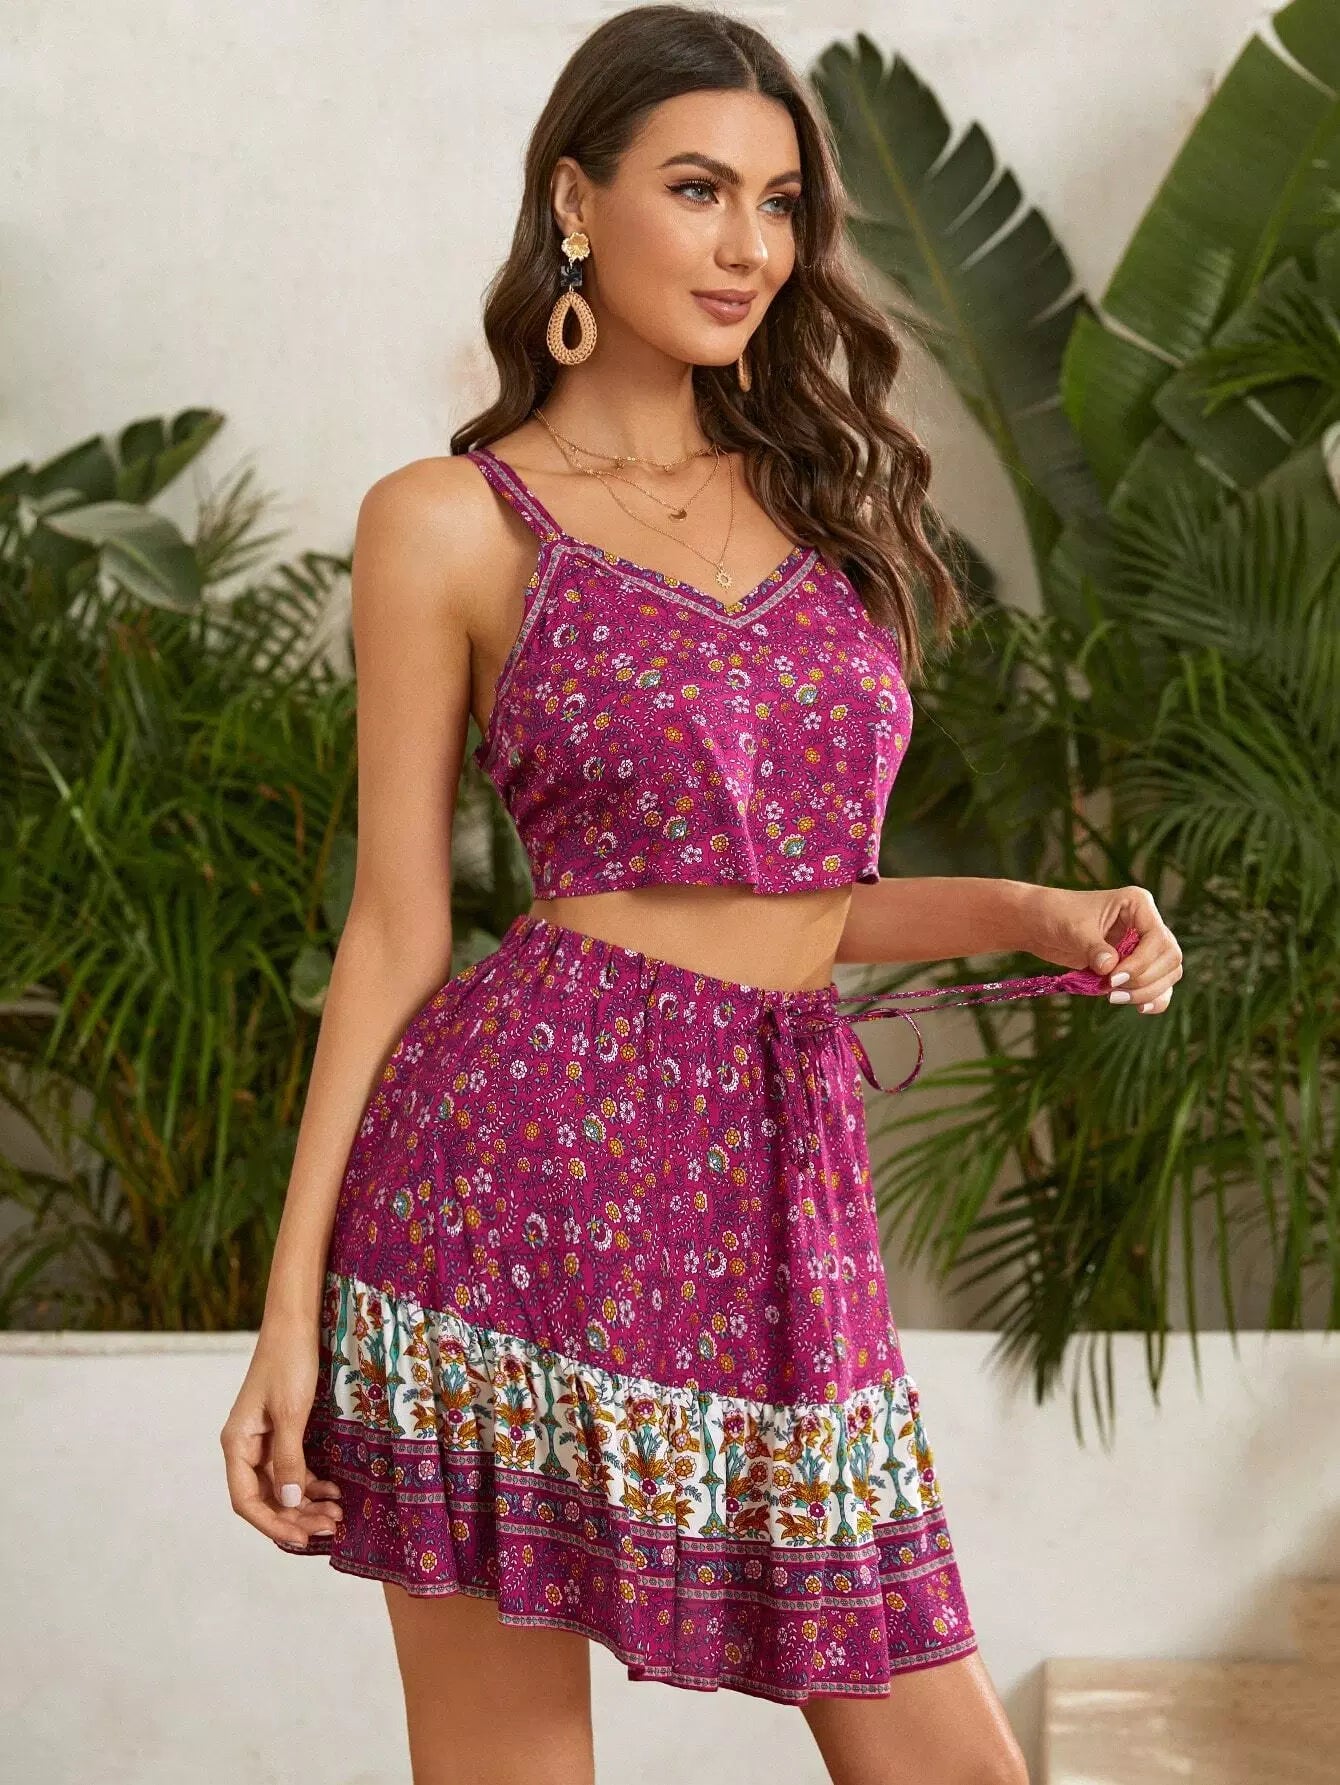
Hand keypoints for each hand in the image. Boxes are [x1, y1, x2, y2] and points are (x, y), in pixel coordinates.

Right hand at [220, 1317, 342, 1549]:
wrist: (297, 1323)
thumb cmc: (289, 1363)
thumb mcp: (292, 1413)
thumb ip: (289, 1460)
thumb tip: (290, 1502)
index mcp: (237, 1445)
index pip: (246, 1501)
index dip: (273, 1524)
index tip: (302, 1537)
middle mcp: (246, 1447)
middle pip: (266, 1498)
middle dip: (296, 1517)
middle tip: (330, 1527)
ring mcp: (264, 1440)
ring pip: (282, 1486)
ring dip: (307, 1503)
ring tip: (337, 1515)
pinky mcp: (282, 1431)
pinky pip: (293, 1468)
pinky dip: (312, 1482)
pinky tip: (334, 1490)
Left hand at [1023, 883, 1182, 1014]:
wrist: (1040, 924)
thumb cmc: (1057, 915)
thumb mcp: (1074, 929)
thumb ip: (1094, 948)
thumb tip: (1110, 968)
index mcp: (1138, 904)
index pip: (1158, 938)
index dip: (1140, 963)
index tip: (1112, 977)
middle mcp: (1147, 923)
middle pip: (1170, 958)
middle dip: (1144, 979)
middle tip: (1112, 991)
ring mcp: (1143, 945)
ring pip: (1168, 974)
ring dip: (1147, 991)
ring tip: (1115, 998)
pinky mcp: (1135, 964)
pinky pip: (1159, 985)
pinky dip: (1153, 998)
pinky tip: (1141, 1009)